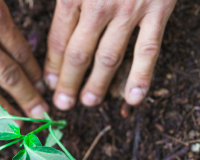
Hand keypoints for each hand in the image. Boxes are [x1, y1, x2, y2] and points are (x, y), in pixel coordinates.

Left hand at [44, 0, 175, 109]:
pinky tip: (133, 98)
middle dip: (68, 82)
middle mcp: (99, 5)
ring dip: (97, 84)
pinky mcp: (158, 12)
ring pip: (109, 57)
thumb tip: (46, 16)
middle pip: (79, 53)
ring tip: (87, 103)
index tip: (48, 84)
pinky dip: (141, 76)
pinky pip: (148, 50)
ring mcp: (130, 10)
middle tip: (62, 104)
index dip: (52, 65)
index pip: (59, 39)